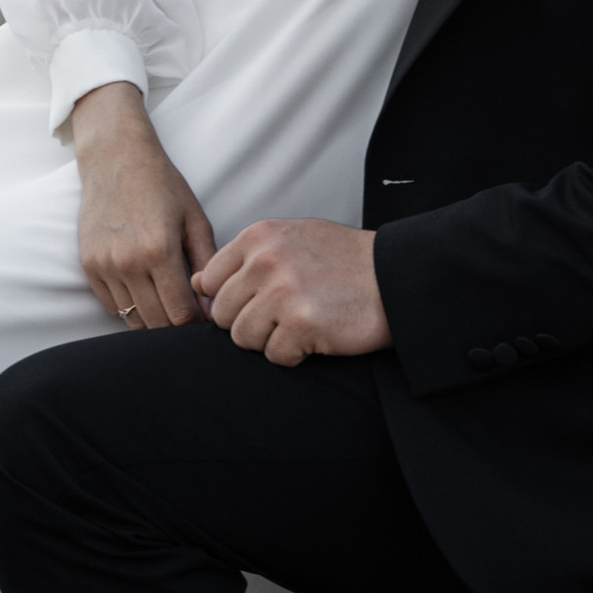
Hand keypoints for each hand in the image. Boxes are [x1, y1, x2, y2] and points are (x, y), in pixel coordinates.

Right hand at [70, 83, 215, 331]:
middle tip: (188, 312)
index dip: (196, 323)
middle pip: (157, 323)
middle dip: (177, 326)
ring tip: (167, 301)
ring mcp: (104, 265)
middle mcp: (128, 263)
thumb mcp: (194, 219)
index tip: (205, 317)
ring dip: (154, 318)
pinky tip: (144, 290)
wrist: (115, 158)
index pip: (180, 314)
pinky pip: (112, 306)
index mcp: (160, 251)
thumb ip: (207, 264)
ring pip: (133, 319)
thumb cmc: (162, 185)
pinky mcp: (89, 265)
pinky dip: (130, 307)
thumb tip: (213, 306)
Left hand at [194, 216, 389, 365]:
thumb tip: (198, 283)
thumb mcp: (289, 240)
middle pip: (223, 314)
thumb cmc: (343, 261)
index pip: (209, 281)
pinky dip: (294, 354)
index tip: (255, 303)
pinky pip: (275, 355)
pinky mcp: (301, 324)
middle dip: (248, 323)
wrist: (395, 276)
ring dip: (270, 340)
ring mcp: (282, 292)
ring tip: (299, 325)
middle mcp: (266, 260)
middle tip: (282, 318)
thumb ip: (243, 259)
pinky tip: (316, 337)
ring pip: (243, 338)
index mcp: (259, 237)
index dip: (230, 300)